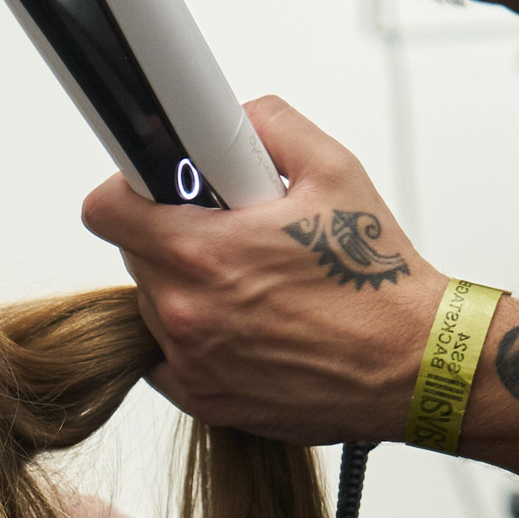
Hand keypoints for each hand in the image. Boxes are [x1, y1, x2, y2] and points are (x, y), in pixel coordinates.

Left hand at [81, 97, 446, 443]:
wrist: (412, 365)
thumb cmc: (378, 279)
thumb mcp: (334, 172)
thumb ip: (270, 126)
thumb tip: (230, 117)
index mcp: (202, 253)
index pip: (107, 210)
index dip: (130, 190)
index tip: (156, 189)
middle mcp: (186, 313)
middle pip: (134, 256)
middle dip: (173, 236)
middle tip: (232, 236)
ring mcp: (190, 363)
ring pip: (154, 306)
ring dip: (186, 288)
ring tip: (253, 286)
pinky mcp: (203, 400)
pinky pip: (168, 357)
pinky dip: (195, 338)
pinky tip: (246, 326)